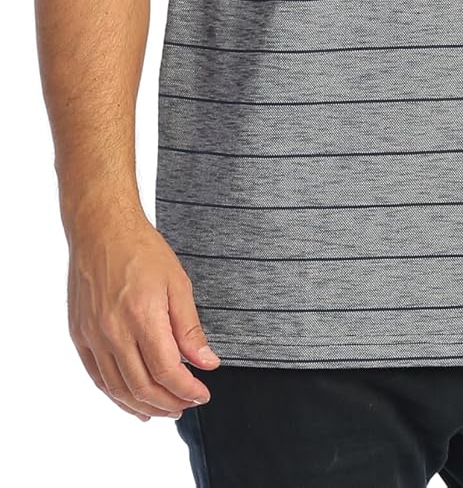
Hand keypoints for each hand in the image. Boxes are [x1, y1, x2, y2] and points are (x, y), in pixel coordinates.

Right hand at [66, 208, 221, 421]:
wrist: (101, 228)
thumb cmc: (142, 250)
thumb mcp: (178, 283)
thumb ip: (190, 328)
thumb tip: (207, 363)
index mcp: (142, 316)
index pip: (167, 371)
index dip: (187, 390)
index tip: (202, 394)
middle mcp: (113, 331)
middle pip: (142, 387)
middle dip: (169, 403)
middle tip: (187, 405)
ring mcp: (92, 335)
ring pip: (118, 388)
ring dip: (143, 406)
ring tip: (164, 409)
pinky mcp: (79, 335)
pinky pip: (97, 377)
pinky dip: (116, 395)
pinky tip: (132, 401)